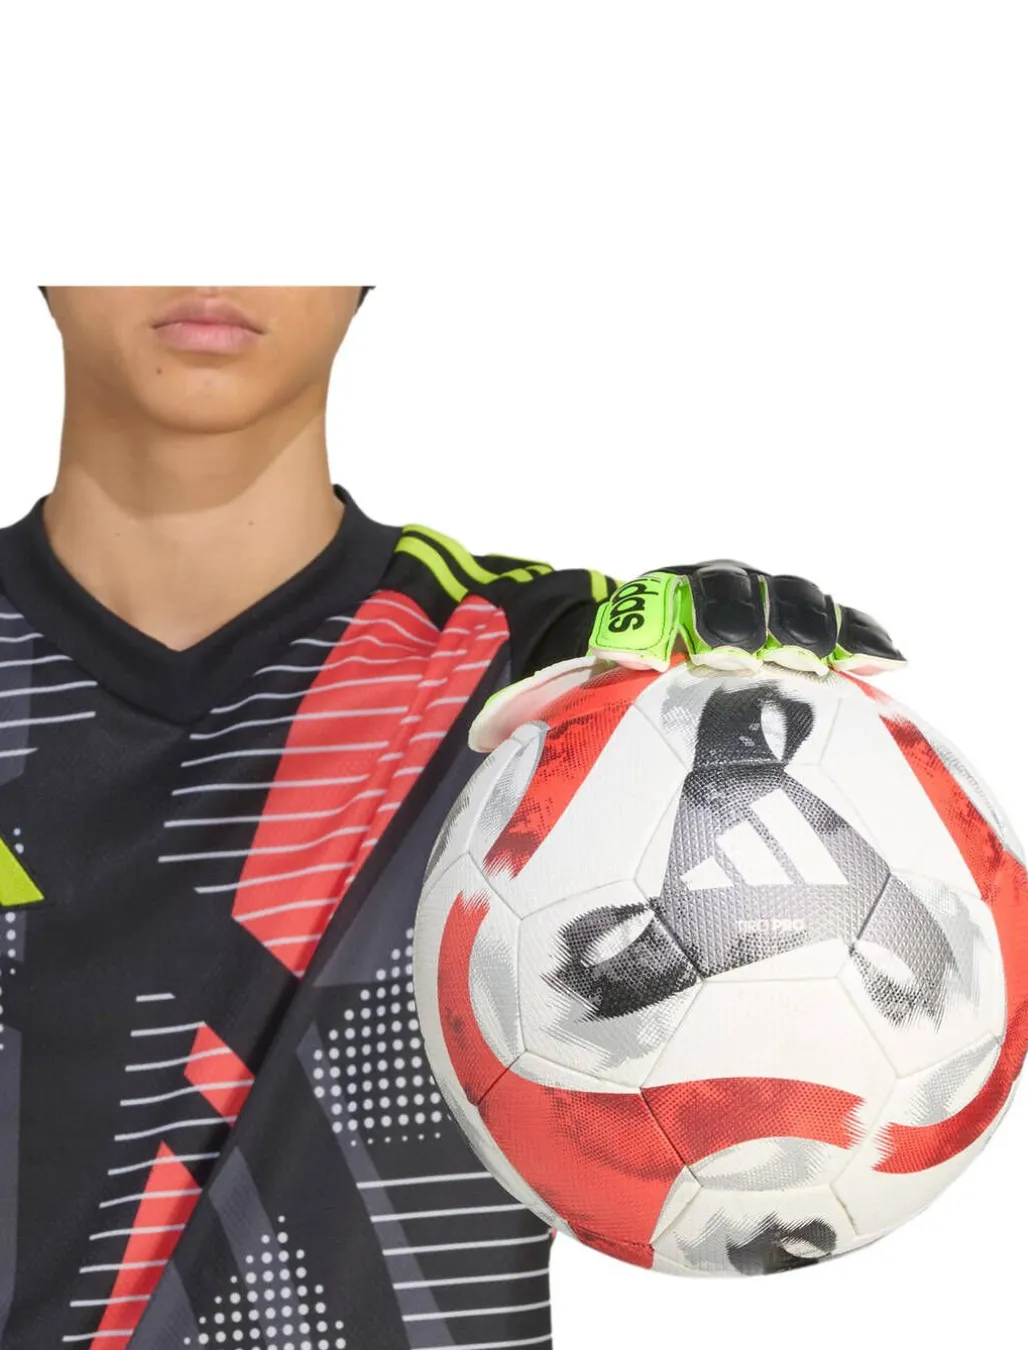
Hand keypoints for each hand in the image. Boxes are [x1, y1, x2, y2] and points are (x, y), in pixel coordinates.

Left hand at [469, 562, 903, 752]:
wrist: (654, 633)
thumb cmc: (608, 670)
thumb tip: (482, 738)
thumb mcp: (570, 682)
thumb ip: (538, 703)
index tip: (659, 655)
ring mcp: (755, 600)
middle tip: (744, 657)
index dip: (656, 625)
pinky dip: (861, 636)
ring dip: (808, 623)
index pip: (649, 603)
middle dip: (737, 618)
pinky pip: (836, 625)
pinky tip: (891, 665)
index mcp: (645, 600)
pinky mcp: (798, 626)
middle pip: (725, 588)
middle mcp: (700, 590)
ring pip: (787, 594)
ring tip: (830, 658)